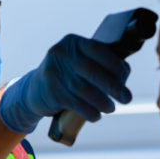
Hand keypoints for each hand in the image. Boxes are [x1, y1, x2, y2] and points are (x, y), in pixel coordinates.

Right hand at [0, 34, 131, 132]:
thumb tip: (125, 72)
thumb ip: (98, 63)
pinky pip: (76, 104)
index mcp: (72, 43)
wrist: (33, 91)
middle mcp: (61, 54)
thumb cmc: (65, 76)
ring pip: (85, 90)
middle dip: (113, 86)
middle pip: (92, 71)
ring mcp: (54, 73)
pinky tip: (96, 115)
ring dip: (103, 102)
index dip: (115, 63)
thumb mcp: (77, 62)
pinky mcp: (50, 92)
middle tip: (126, 98)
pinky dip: (89, 112)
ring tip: (111, 108)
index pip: (98, 49)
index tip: (125, 76)